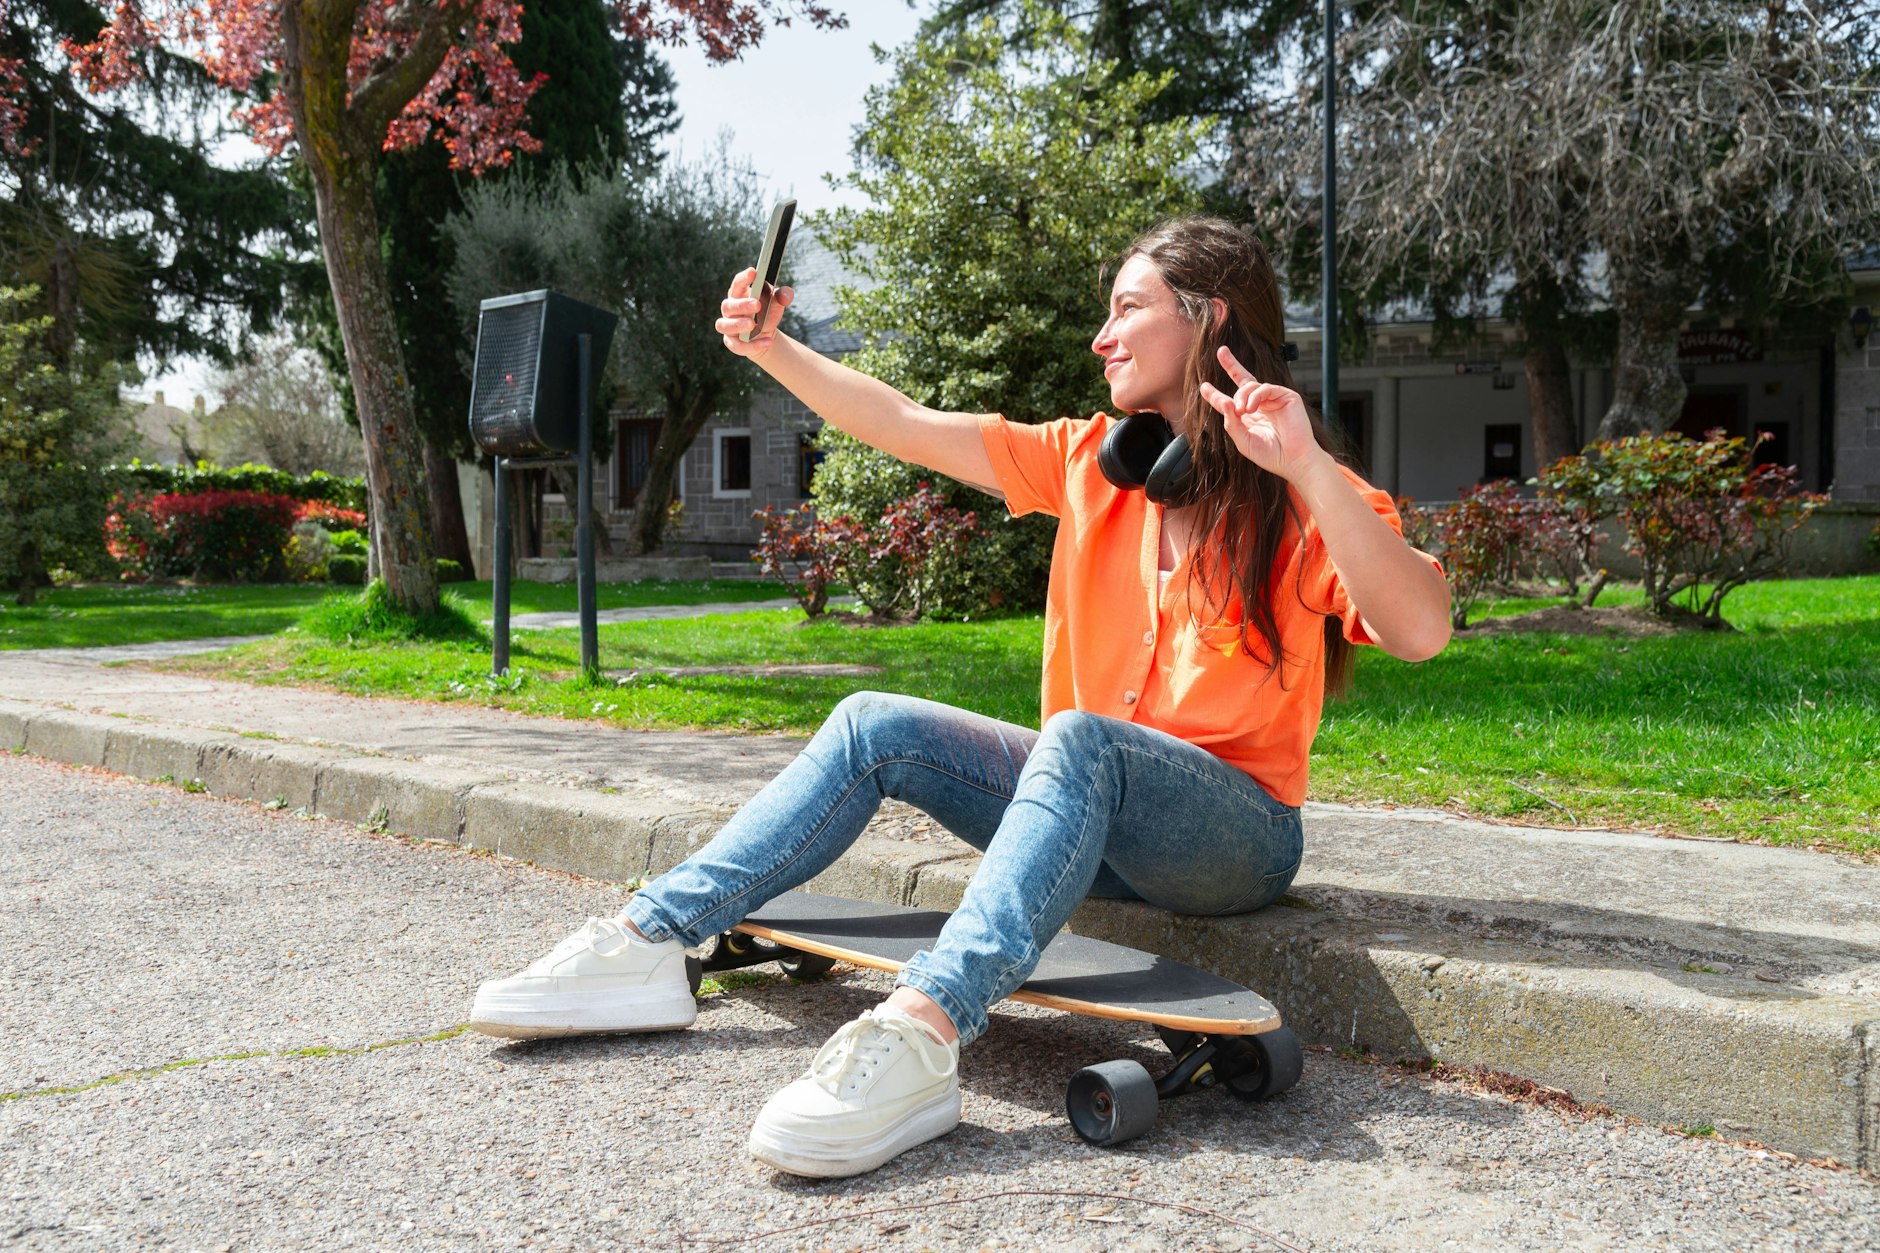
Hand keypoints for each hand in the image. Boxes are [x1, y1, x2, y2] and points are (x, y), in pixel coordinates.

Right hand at [716, 267, 794, 357]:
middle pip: (729, 305)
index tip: (753, 272)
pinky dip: (752, 345)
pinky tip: (767, 342)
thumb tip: (786, 295)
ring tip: (753, 325)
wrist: (765, 334)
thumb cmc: (767, 312)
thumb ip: (783, 295)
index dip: (744, 278)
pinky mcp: (732, 343)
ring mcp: (728, 326)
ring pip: (724, 325)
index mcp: (739, 294)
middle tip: (757, 304)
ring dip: (738, 325)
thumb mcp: (777, 302)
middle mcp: (729, 309)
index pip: (737, 284)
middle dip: (742, 304)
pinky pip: (737, 345)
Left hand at [1199, 345, 1331, 481]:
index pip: (1229, 402)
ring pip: (1251, 385)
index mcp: (1248, 417)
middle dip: (1231, 364)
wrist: (1294, 460)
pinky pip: (1266, 388)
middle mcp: (1259, 405)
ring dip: (1242, 396)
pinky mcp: (1286, 396)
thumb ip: (1232, 423)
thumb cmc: (1270, 455)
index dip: (1216, 395)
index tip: (1204, 387)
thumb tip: (1224, 402)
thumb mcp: (1243, 441)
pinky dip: (1256, 396)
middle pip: (1243, 380)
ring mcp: (1273, 399)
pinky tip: (1251, 408)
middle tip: (1221, 351)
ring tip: (1242, 410)